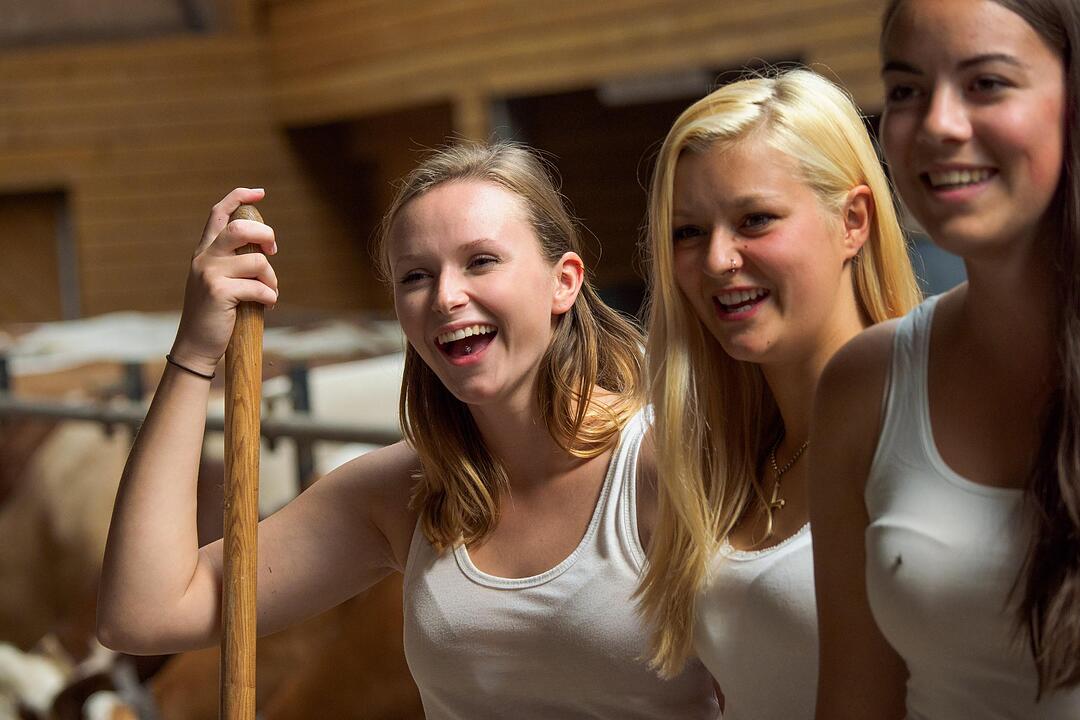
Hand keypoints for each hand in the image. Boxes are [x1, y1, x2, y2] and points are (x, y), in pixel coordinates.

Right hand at [170, 188, 278, 375]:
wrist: (196, 345)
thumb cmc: (215, 315)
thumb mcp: (218, 282)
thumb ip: (232, 262)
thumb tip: (263, 248)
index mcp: (204, 252)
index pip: (218, 212)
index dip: (239, 197)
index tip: (260, 192)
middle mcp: (204, 258)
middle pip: (241, 228)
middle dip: (266, 235)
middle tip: (273, 251)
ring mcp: (209, 273)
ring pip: (257, 260)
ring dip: (272, 278)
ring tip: (270, 292)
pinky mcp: (218, 292)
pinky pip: (258, 287)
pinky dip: (270, 296)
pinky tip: (268, 305)